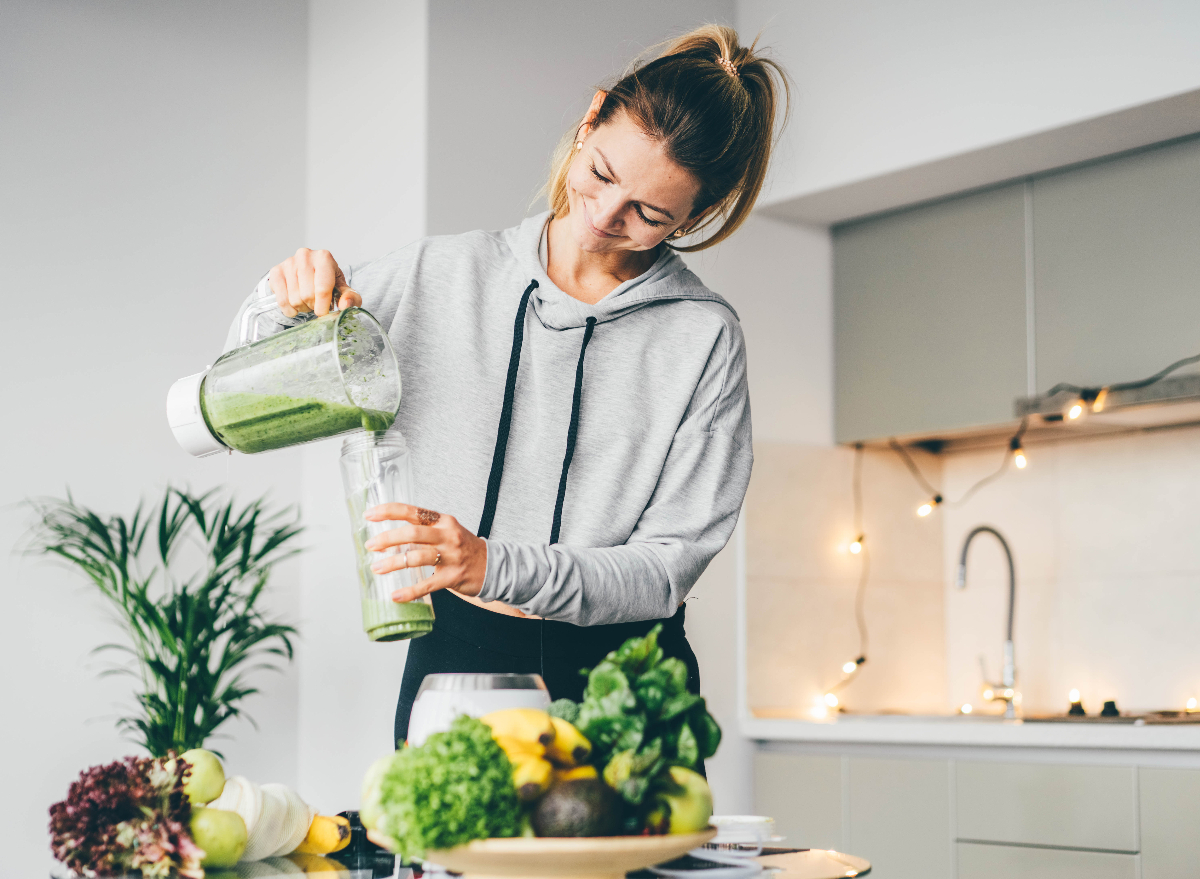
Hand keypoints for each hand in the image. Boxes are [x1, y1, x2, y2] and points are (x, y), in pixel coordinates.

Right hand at [268, 247, 362, 316]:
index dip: (323, 306)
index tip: (324, 313)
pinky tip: (294, 304)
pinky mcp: (276, 271)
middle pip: (307, 295)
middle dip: (313, 306)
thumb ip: (350, 297)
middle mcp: (305, 256)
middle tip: (316, 303)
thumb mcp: (342, 288)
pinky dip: (289, 309)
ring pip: (294, 299)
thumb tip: (346, 305)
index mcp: (324, 257)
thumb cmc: (328, 281)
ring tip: (307, 301)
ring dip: (302, 307)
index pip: (323, 289)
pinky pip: (281, 300)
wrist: (309, 272)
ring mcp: (288, 262)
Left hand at [363, 504, 486, 601]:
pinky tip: (396, 596)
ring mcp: (451, 556)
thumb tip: (389, 538)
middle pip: (413, 534)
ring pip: (417, 558)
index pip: (412, 512)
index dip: (388, 512)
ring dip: (393, 563)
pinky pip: (427, 584)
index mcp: (443, 521)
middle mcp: (447, 536)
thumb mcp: (447, 532)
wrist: (493, 565)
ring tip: (377, 568)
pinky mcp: (453, 577)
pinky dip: (410, 591)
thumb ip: (423, 532)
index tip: (369, 515)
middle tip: (370, 545)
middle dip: (387, 539)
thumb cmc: (463, 548)